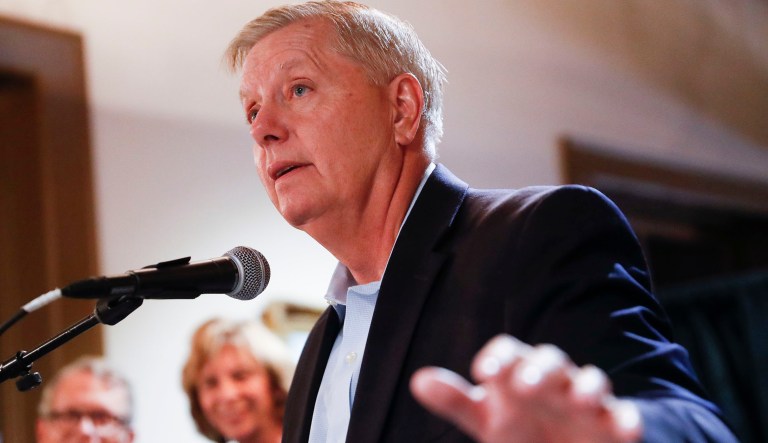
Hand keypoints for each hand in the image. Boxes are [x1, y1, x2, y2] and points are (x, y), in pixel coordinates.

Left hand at [410, 334, 641, 442]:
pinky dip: (628, 419)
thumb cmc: (524, 430)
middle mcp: (555, 381)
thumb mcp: (488, 421)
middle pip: (551, 360)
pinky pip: (627, 416)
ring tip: (580, 400)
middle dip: (539, 369)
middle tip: (523, 385)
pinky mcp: (616, 425)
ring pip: (593, 382)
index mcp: (520, 374)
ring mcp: (588, 402)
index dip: (498, 357)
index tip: (482, 372)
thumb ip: (457, 402)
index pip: (509, 352)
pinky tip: (627, 427)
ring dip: (588, 387)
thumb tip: (419, 380)